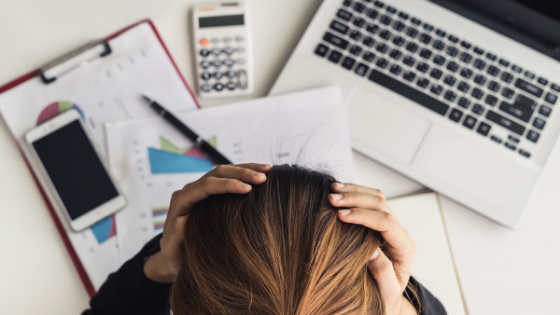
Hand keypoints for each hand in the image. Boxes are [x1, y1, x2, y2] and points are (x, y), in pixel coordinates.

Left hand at [143, 163, 270, 282]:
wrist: (175, 256)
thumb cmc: (175, 255)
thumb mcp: (173, 249)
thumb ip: (176, 236)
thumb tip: (184, 222)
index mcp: (182, 200)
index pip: (207, 186)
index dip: (228, 185)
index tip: (248, 189)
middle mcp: (191, 190)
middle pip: (218, 173)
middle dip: (241, 173)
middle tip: (264, 177)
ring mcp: (202, 189)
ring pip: (225, 171)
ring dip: (246, 169)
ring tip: (268, 170)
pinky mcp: (211, 192)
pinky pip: (228, 178)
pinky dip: (244, 174)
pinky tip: (260, 175)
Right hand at [329, 183, 417, 314]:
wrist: (387, 297)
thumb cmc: (386, 297)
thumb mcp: (386, 292)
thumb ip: (383, 273)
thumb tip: (371, 251)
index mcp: (405, 248)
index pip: (386, 223)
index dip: (363, 216)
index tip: (341, 216)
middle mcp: (400, 233)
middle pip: (381, 205)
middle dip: (356, 199)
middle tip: (332, 200)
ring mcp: (391, 225)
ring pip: (376, 198)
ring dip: (354, 191)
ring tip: (333, 191)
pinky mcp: (380, 222)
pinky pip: (370, 201)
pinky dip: (355, 193)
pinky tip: (339, 191)